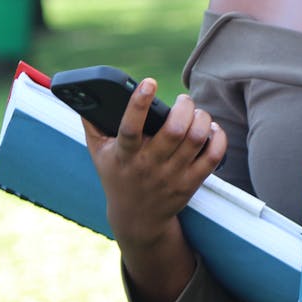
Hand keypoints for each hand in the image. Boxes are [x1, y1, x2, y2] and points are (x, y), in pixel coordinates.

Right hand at [82, 78, 226, 247]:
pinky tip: (211, 129)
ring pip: (195, 139)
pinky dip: (217, 137)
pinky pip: (212, 157)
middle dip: (184, 106)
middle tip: (183, 100)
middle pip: (174, 130)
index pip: (130, 128)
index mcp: (125, 155)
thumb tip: (84, 92)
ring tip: (196, 113)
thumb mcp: (98, 153)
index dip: (139, 103)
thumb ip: (91, 123)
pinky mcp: (191, 183)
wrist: (137, 219)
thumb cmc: (117, 176)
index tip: (149, 82)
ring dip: (201, 118)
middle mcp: (149, 165)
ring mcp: (172, 175)